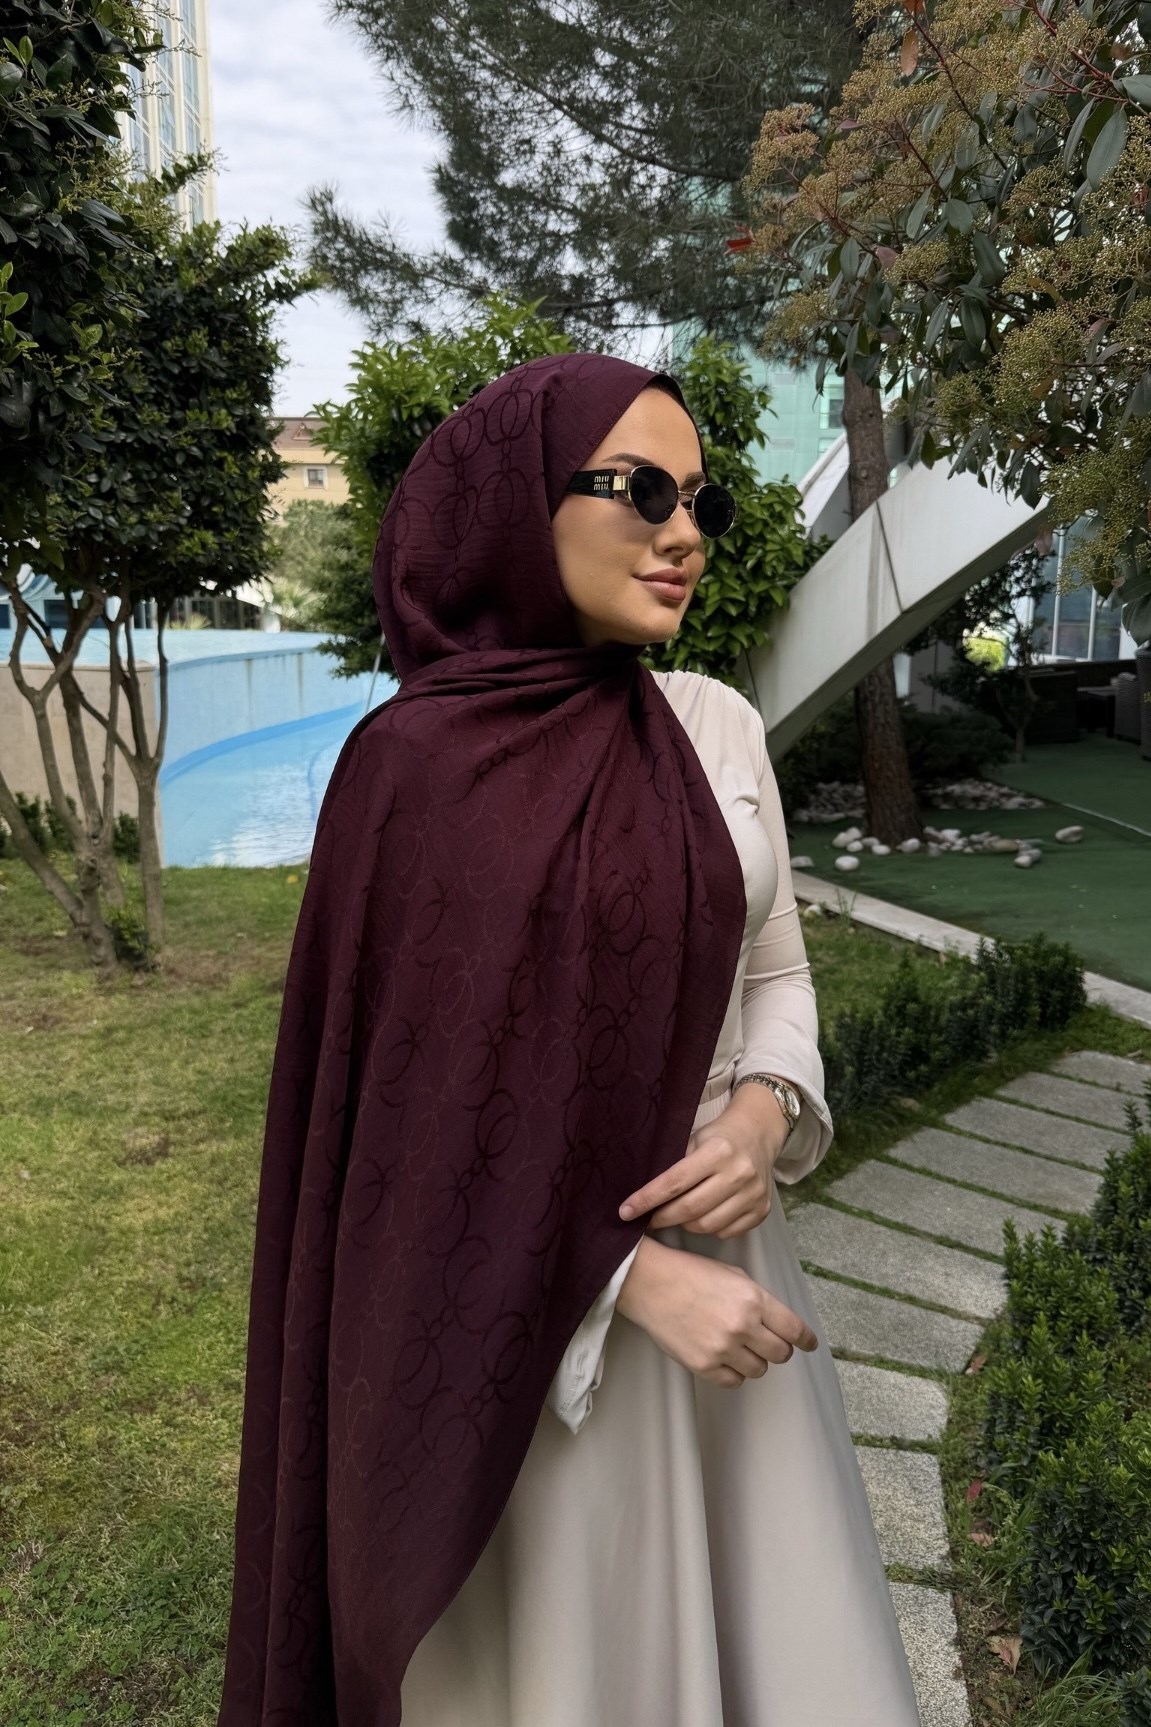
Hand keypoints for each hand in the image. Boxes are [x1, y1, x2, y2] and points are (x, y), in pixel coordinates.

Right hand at [616, 1237, 817, 1387]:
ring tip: (739, 1347)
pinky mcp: (703, 1365)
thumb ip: (759, 1300)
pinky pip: (733, 1381)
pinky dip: (733, 1372)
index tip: (809, 1345)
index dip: (806, 1340)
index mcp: (754, 1299)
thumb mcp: (734, 1276)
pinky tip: (724, 1358)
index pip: (794, 1329)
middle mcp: (743, 1326)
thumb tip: (778, 1323)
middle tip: (768, 1343)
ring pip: (759, 1370)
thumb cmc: (691, 1273)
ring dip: (754, 1360)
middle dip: (778, 1349)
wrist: (650, 1283)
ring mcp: (723, 1348)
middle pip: (781, 1354)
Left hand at [618, 1082, 792, 1238]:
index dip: (647, 1199)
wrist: (757, 1135)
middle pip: (690, 1209)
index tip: (626, 1211)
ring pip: (707, 1226)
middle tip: (649, 1218)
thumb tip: (641, 1198)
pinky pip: (726, 1232)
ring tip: (679, 1214)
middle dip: (662, 1217)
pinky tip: (704, 1215)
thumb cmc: (717, 1138)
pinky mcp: (761, 1211)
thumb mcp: (693, 1140)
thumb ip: (673, 1166)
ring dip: (686, 1224)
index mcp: (718, 1151)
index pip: (675, 1182)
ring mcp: (753, 1195)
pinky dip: (709, 1229)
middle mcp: (739, 1173)